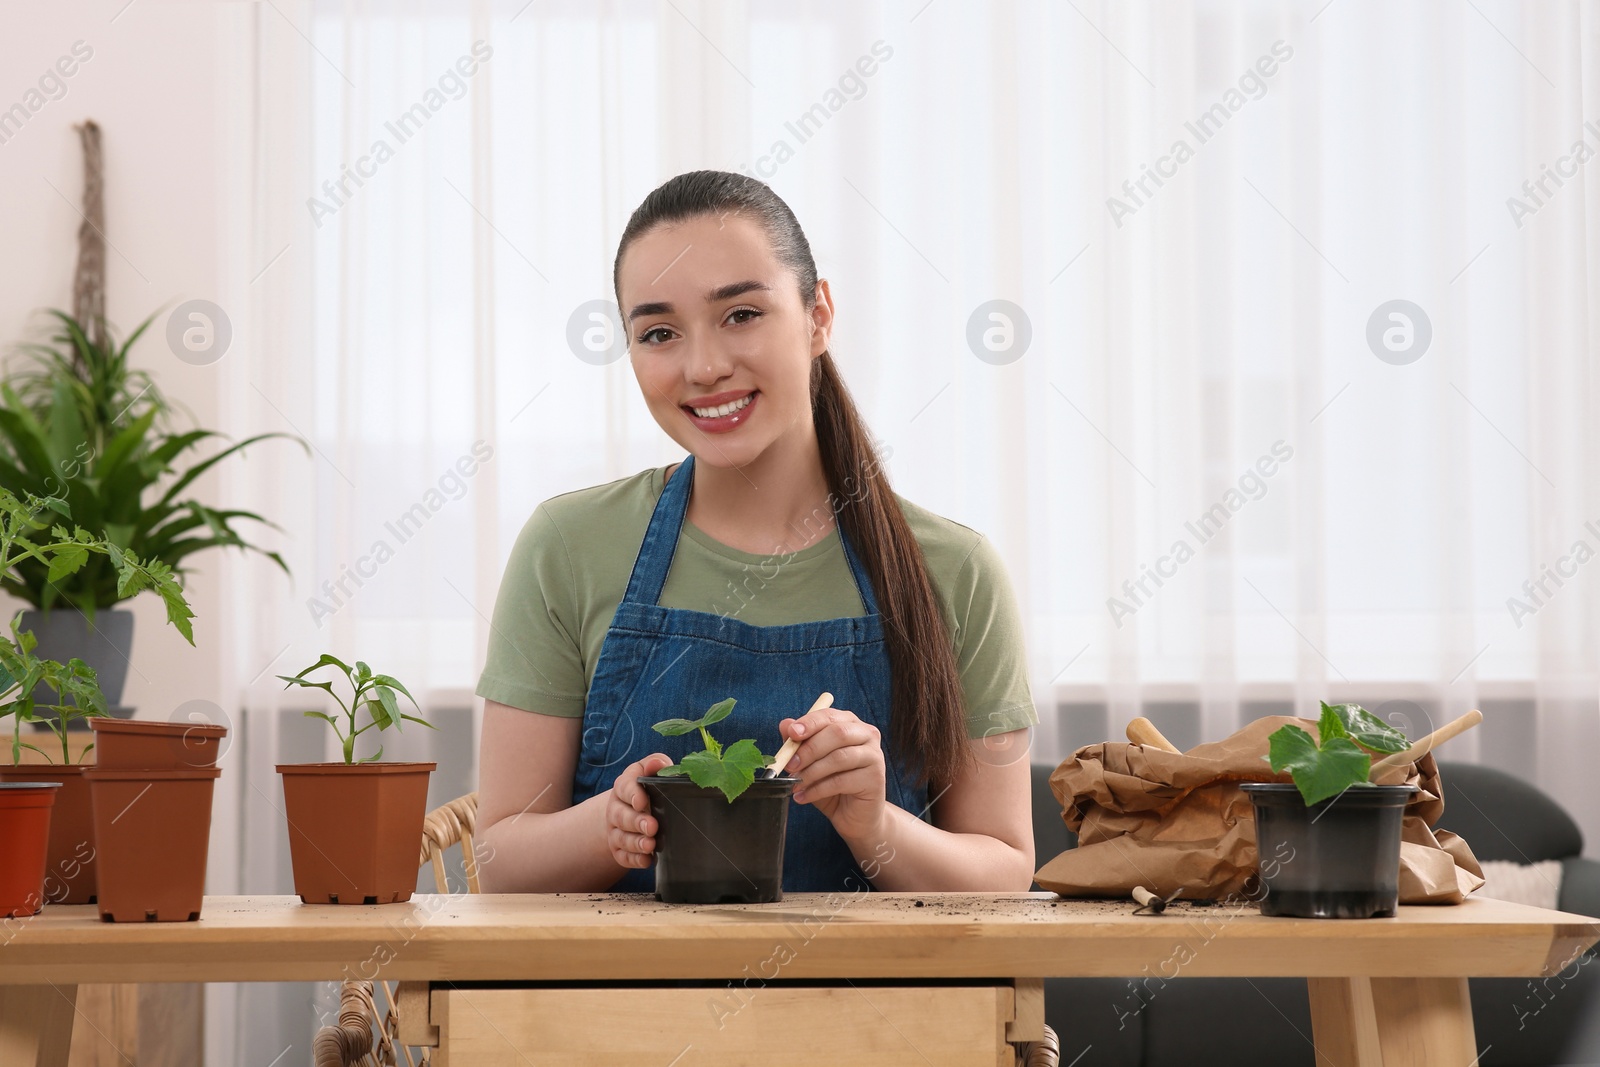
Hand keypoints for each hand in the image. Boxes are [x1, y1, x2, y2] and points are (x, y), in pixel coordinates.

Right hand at [607, 753, 671, 869]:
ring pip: (622, 838)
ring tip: (650, 845)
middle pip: (621, 816)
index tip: (642, 801)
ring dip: (636, 843)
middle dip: (636, 822)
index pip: (624, 788)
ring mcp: (616, 831)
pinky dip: (635, 860)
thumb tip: (659, 764)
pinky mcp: (619, 850)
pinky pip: (624, 857)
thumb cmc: (645, 789)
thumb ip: (655, 764)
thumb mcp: (649, 772)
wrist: (629, 809)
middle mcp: (616, 809)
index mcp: (624, 787)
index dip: (632, 794)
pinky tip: (647, 860)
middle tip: (652, 826)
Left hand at [778, 706, 887, 844]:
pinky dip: (817, 789)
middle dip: (809, 749)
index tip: (792, 733)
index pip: (829, 716)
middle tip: (789, 764)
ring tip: (795, 783)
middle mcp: (867, 735)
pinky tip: (804, 796)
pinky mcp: (875, 778)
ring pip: (839, 758)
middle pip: (837, 733)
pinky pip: (841, 781)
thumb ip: (799, 743)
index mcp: (850, 723)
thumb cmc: (833, 785)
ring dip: (811, 772)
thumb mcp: (811, 762)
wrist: (856, 815)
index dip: (810, 723)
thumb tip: (785, 724)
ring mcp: (874, 756)